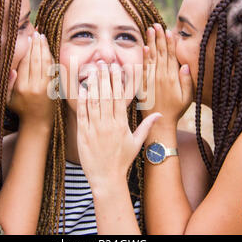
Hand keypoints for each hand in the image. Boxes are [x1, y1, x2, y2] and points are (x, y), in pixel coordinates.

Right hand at [7, 31, 54, 124]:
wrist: (37, 122)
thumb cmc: (20, 109)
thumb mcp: (7, 99)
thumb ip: (7, 84)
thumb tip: (11, 69)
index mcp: (21, 87)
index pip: (24, 63)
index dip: (27, 50)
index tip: (28, 39)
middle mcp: (33, 86)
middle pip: (35, 61)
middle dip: (36, 45)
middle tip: (37, 33)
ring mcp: (44, 87)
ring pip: (45, 63)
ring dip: (45, 49)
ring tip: (43, 37)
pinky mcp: (52, 88)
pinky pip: (52, 70)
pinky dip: (51, 59)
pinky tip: (49, 50)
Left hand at [77, 64, 161, 192]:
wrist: (106, 178)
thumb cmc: (122, 161)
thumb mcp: (136, 143)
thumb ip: (146, 127)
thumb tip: (159, 115)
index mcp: (121, 125)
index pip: (119, 98)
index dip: (117, 81)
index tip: (116, 68)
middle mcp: (108, 124)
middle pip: (106, 96)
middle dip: (104, 78)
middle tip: (103, 63)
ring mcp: (95, 128)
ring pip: (94, 102)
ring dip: (93, 85)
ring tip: (92, 71)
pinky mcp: (84, 134)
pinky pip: (83, 114)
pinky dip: (82, 101)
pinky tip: (81, 89)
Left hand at [141, 24, 192, 123]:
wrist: (161, 122)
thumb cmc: (176, 109)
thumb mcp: (187, 97)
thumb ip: (187, 81)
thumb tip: (187, 65)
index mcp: (172, 78)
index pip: (171, 56)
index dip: (169, 43)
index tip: (168, 31)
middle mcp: (161, 76)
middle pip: (160, 53)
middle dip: (158, 38)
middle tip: (156, 24)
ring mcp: (151, 80)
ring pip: (152, 57)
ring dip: (151, 43)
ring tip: (150, 30)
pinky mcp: (143, 84)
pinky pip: (143, 69)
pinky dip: (144, 58)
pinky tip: (144, 48)